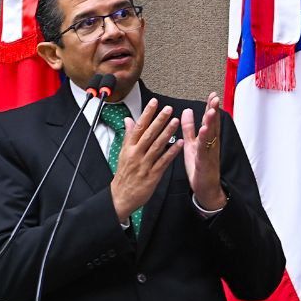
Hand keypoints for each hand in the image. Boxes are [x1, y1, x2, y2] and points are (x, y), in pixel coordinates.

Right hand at [110, 99, 182, 222]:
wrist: (121, 196)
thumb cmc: (124, 175)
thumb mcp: (122, 153)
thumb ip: (128, 135)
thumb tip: (128, 119)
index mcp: (129, 147)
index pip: (138, 127)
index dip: (147, 114)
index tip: (154, 103)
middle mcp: (136, 154)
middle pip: (148, 134)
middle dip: (159, 120)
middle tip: (168, 109)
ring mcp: (145, 164)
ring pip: (157, 146)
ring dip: (167, 133)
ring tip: (176, 121)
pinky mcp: (152, 175)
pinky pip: (163, 162)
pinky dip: (171, 153)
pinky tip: (179, 144)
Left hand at [181, 93, 226, 210]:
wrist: (206, 188)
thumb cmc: (199, 166)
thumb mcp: (191, 144)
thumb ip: (189, 128)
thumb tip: (187, 111)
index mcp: (207, 139)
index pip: (209, 120)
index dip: (210, 107)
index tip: (212, 94)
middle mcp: (211, 144)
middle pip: (213, 124)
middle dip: (214, 111)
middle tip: (215, 98)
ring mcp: (209, 153)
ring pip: (211, 135)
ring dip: (211, 122)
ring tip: (211, 110)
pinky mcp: (205, 162)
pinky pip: (205, 149)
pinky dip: (205, 139)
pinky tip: (204, 130)